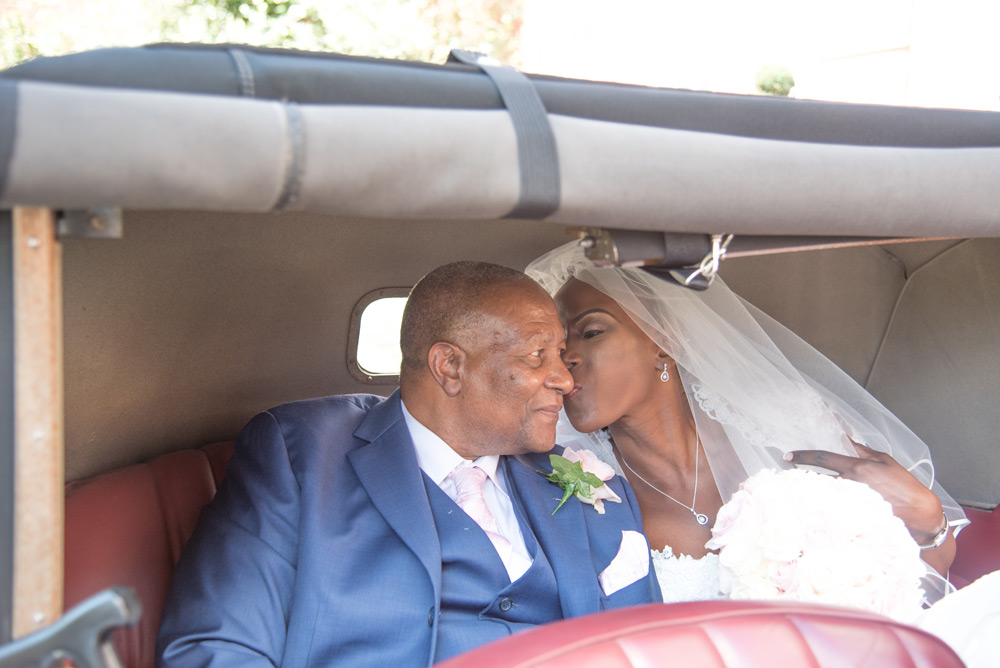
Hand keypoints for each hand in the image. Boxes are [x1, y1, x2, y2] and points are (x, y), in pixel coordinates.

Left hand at [785, 440, 944, 543]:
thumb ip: (862, 450)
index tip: (789, 456)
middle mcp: (851, 484)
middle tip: (790, 475)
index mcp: (858, 467)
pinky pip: (834, 507)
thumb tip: (846, 439)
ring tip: (801, 490)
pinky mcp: (855, 515)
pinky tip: (818, 505)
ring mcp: (852, 501)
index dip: (803, 456)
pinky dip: (825, 504)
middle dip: (802, 476)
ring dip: (812, 491)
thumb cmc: (904, 484)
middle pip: (818, 478)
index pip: (823, 458)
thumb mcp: (885, 460)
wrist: (919, 512)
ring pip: (823, 493)